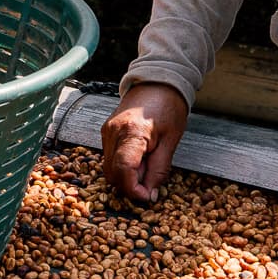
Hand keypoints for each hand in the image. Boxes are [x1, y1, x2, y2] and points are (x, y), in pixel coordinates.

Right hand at [101, 83, 187, 205]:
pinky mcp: (106, 131)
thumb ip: (159, 169)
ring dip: (126, 176)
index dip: (134, 190)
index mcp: (131, 132)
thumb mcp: (171, 141)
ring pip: (109, 168)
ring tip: (147, 166)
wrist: (158, 81)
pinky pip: (110, 158)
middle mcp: (113, 132)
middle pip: (112, 174)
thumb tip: (150, 194)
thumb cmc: (169, 107)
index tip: (148, 197)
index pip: (123, 171)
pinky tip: (139, 158)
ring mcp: (107, 131)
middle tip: (150, 183)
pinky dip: (122, 166)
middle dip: (129, 186)